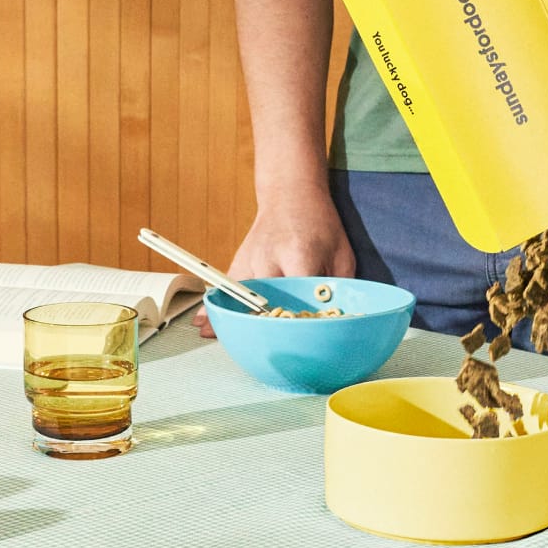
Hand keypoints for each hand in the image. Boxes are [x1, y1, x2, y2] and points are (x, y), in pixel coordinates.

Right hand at [194, 183, 355, 337]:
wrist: (291, 193)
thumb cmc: (321, 225)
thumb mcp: (342, 254)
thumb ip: (341, 288)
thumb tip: (340, 321)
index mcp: (299, 255)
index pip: (297, 296)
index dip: (299, 321)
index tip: (301, 341)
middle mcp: (269, 259)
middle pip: (265, 302)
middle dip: (268, 328)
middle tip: (270, 353)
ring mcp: (250, 261)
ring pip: (239, 299)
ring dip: (235, 321)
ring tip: (226, 343)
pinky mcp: (239, 262)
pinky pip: (225, 289)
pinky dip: (217, 307)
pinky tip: (206, 326)